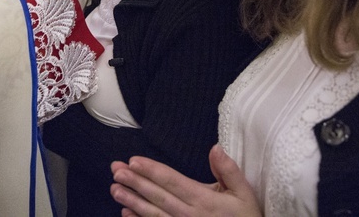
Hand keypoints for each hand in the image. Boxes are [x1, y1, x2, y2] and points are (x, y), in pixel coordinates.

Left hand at [110, 144, 261, 216]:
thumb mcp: (244, 193)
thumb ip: (229, 170)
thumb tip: (215, 147)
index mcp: (204, 200)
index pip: (173, 181)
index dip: (152, 171)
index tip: (133, 161)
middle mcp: (190, 215)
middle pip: (158, 196)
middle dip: (135, 182)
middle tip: (115, 170)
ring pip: (153, 214)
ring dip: (132, 201)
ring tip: (114, 189)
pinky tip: (125, 213)